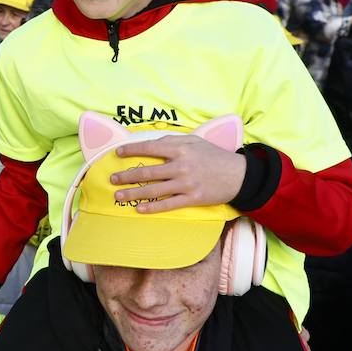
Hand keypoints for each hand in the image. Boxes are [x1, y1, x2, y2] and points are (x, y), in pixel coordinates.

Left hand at [109, 135, 246, 212]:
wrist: (239, 175)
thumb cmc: (214, 156)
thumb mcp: (195, 141)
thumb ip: (174, 141)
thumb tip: (153, 143)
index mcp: (181, 148)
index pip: (150, 148)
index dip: (132, 150)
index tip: (118, 154)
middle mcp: (181, 165)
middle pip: (147, 171)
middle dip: (127, 176)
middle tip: (112, 179)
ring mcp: (186, 183)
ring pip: (154, 189)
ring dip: (133, 193)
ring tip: (118, 196)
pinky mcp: (193, 198)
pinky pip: (168, 204)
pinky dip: (152, 207)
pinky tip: (139, 209)